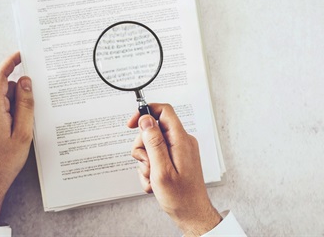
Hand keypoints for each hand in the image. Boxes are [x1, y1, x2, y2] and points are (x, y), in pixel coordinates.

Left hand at [0, 52, 33, 224]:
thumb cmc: (5, 161)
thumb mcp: (23, 133)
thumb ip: (25, 104)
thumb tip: (25, 81)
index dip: (10, 63)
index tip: (21, 55)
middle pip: (2, 87)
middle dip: (18, 94)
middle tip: (29, 114)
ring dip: (12, 105)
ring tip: (19, 128)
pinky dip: (6, 111)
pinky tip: (12, 129)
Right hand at [128, 103, 221, 235]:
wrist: (191, 214)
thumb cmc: (181, 197)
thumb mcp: (161, 170)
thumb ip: (153, 142)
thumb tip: (146, 120)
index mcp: (180, 140)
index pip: (163, 111)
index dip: (145, 112)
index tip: (132, 123)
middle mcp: (181, 142)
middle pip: (152, 130)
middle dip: (142, 147)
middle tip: (146, 164)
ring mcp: (178, 150)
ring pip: (151, 145)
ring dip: (145, 162)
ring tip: (152, 176)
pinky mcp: (175, 159)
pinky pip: (156, 156)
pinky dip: (150, 168)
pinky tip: (154, 181)